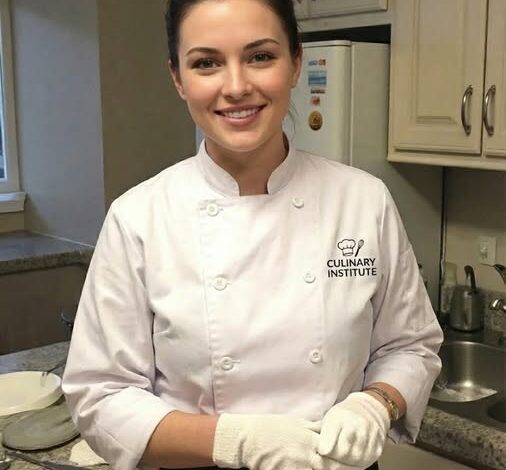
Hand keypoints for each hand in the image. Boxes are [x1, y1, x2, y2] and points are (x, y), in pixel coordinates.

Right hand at [212, 413, 357, 469]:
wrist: (248, 439)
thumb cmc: (271, 427)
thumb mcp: (296, 423)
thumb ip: (315, 429)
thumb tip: (329, 429)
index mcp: (310, 440)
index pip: (336, 453)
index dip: (350, 460)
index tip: (359, 462)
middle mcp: (306, 456)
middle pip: (333, 468)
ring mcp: (296, 469)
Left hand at [318, 392, 389, 467]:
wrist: (368, 408)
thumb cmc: (343, 415)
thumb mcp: (329, 418)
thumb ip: (318, 431)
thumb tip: (304, 443)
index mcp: (339, 418)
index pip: (329, 444)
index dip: (323, 451)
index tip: (321, 451)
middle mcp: (356, 424)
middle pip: (343, 454)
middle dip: (334, 459)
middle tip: (330, 457)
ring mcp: (369, 434)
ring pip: (356, 459)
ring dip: (347, 463)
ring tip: (341, 458)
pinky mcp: (378, 444)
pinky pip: (368, 460)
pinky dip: (359, 463)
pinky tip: (353, 459)